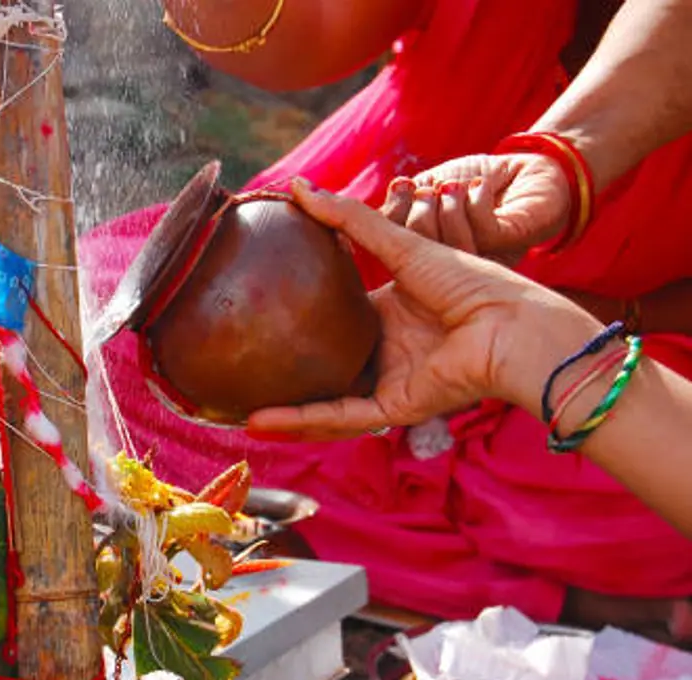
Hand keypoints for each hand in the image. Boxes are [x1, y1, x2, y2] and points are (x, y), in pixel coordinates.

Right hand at [246, 178, 601, 439]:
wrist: (513, 325)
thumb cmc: (470, 281)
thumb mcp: (399, 244)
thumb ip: (348, 219)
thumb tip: (297, 186)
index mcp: (394, 310)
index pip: (341, 315)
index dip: (306, 312)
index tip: (266, 303)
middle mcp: (390, 348)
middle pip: (331, 360)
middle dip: (292, 368)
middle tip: (245, 365)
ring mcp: (391, 379)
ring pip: (328, 397)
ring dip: (286, 407)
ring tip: (239, 410)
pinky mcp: (395, 406)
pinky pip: (340, 415)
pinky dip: (301, 419)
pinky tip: (261, 419)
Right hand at [384, 153, 571, 264]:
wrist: (527, 173)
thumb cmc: (473, 184)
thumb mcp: (423, 190)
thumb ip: (382, 210)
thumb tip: (328, 203)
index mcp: (417, 262)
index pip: (387, 250)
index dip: (393, 215)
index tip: (403, 185)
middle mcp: (444, 274)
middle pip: (410, 251)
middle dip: (420, 208)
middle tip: (432, 188)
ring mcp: (476, 267)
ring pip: (445, 242)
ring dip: (451, 204)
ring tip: (461, 188)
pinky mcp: (504, 253)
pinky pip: (480, 229)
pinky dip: (477, 199)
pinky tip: (482, 189)